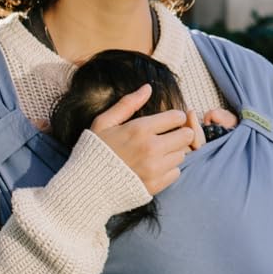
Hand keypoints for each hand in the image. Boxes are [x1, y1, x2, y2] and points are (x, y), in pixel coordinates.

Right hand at [87, 90, 235, 194]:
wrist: (86, 185)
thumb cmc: (95, 150)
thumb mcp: (105, 122)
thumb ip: (128, 104)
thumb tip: (148, 87)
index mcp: (140, 129)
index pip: (177, 117)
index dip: (175, 117)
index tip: (169, 121)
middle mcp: (151, 149)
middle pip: (186, 136)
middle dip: (180, 133)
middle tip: (168, 136)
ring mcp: (155, 169)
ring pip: (182, 155)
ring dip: (173, 152)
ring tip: (158, 152)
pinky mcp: (156, 185)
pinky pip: (176, 173)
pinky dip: (169, 169)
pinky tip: (155, 166)